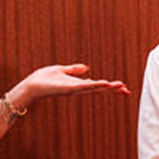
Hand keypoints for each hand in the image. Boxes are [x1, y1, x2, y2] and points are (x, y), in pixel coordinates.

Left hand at [8, 64, 129, 112]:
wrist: (31, 85)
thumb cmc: (43, 79)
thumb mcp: (61, 70)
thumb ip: (74, 70)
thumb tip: (86, 68)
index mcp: (77, 83)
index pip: (96, 85)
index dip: (109, 86)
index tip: (121, 87)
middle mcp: (78, 88)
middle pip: (99, 89)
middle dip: (112, 89)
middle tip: (126, 91)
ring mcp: (74, 89)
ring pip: (94, 88)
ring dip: (107, 87)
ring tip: (120, 86)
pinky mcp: (68, 89)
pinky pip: (84, 87)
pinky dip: (94, 85)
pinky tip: (104, 83)